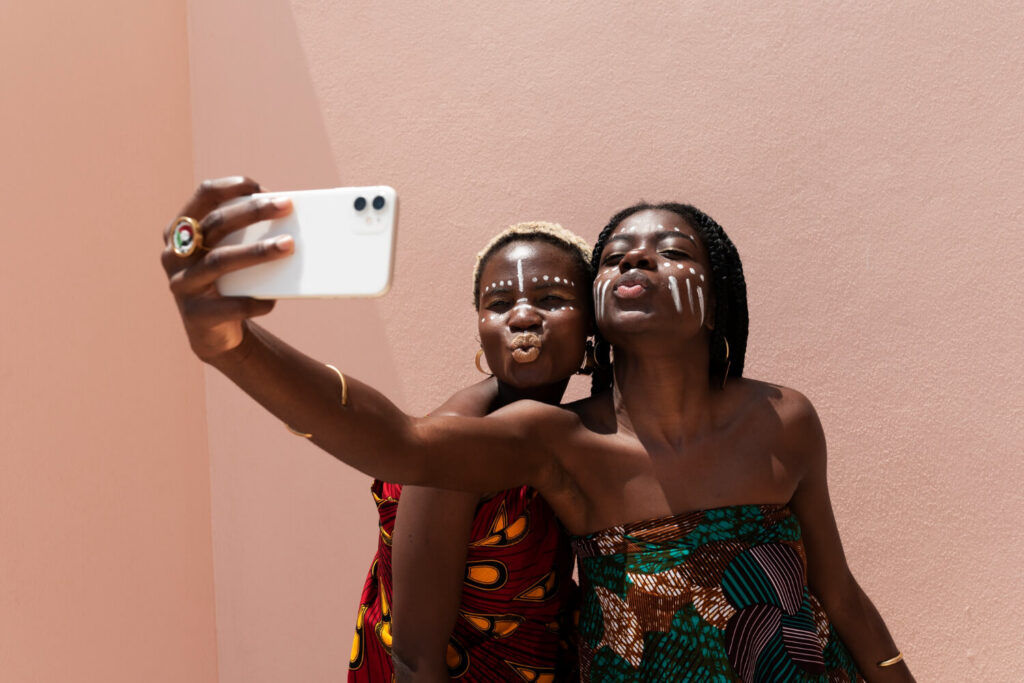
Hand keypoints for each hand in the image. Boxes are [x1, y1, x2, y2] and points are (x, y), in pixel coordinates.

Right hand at [161, 176, 293, 360]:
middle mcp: (174, 255)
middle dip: (253, 212)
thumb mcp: (227, 253)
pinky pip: (229, 305)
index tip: (261, 186)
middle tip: (286, 206)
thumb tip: (287, 216)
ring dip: (258, 251)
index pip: (203, 195)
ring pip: (220, 261)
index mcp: (180, 230)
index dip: (232, 187)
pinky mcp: (195, 315)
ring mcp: (181, 285)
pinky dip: (255, 301)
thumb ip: (243, 234)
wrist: (212, 333)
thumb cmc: (227, 282)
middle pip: (215, 224)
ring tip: (289, 245)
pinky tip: (273, 300)